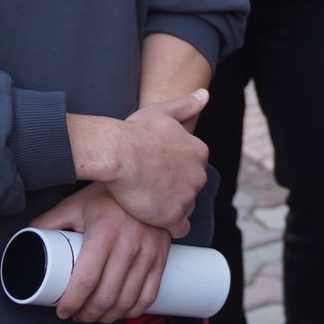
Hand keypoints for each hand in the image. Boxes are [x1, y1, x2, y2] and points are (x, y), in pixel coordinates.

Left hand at [31, 184, 170, 323]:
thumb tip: (28, 238)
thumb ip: (51, 221)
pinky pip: (148, 295)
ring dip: (107, 316)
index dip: (72, 303)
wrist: (148, 181)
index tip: (63, 311)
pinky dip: (132, 311)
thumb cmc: (107, 195)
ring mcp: (148, 253)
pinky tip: (120, 311)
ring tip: (94, 316)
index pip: (85, 281)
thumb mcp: (75, 204)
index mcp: (104, 232)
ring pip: (126, 301)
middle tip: (76, 316)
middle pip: (105, 296)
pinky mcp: (161, 258)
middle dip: (87, 314)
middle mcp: (129, 244)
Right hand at [74, 90, 208, 236]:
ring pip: (184, 208)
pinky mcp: (174, 216)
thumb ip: (186, 105)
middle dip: (175, 190)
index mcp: (198, 152)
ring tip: (148, 203)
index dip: (175, 170)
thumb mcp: (163, 112)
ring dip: (170, 207)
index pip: (193, 167)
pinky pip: (180, 229)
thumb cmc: (136, 131)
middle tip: (151, 187)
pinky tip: (154, 221)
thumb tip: (205, 94)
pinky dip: (169, 227)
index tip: (158, 170)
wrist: (119, 154)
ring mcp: (188, 197)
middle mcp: (198, 175)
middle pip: (190, 188)